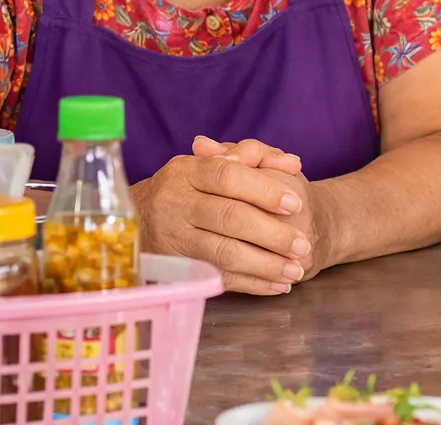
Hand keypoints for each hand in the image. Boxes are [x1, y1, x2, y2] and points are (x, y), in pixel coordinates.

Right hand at [131, 137, 311, 294]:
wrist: (138, 218)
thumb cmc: (192, 186)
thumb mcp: (212, 162)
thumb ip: (254, 155)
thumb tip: (292, 163)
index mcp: (186, 171)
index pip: (228, 176)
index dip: (264, 190)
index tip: (295, 204)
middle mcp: (174, 203)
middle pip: (229, 217)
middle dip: (271, 233)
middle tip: (302, 245)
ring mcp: (173, 238)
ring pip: (224, 253)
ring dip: (265, 264)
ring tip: (295, 270)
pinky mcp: (175, 268)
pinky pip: (217, 278)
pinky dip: (251, 284)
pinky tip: (277, 285)